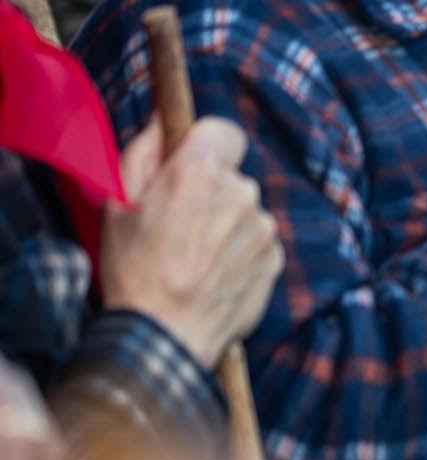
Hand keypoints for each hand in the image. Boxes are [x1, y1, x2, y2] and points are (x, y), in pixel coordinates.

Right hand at [99, 115, 281, 368]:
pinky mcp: (276, 257)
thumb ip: (144, 153)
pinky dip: (239, 252)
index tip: (189, 164)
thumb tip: (163, 122)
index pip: (222, 129)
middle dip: (208, 192)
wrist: (165, 338)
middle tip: (176, 225)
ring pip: (244, 211)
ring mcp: (263, 226)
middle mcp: (240, 192)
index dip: (205, 144)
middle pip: (230, 175)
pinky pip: (257, 241)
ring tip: (191, 259)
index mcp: (199, 172)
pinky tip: (211, 275)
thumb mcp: (118, 205)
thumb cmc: (134, 271)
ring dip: (224, 225)